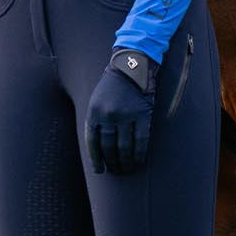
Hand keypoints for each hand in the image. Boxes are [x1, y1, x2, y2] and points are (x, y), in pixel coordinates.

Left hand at [85, 51, 156, 175]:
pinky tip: (138, 161)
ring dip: (125, 162)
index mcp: (94, 112)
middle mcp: (108, 115)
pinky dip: (139, 153)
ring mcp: (126, 115)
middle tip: (116, 171)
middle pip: (109, 147)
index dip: (96, 159)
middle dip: (112, 162)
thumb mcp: (96, 99)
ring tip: (127, 169)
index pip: (93, 143)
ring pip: (124, 147)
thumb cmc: (112, 85)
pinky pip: (141, 140)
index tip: (100, 170)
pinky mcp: (143, 114)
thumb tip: (98, 149)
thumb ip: (96, 120)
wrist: (132, 65)